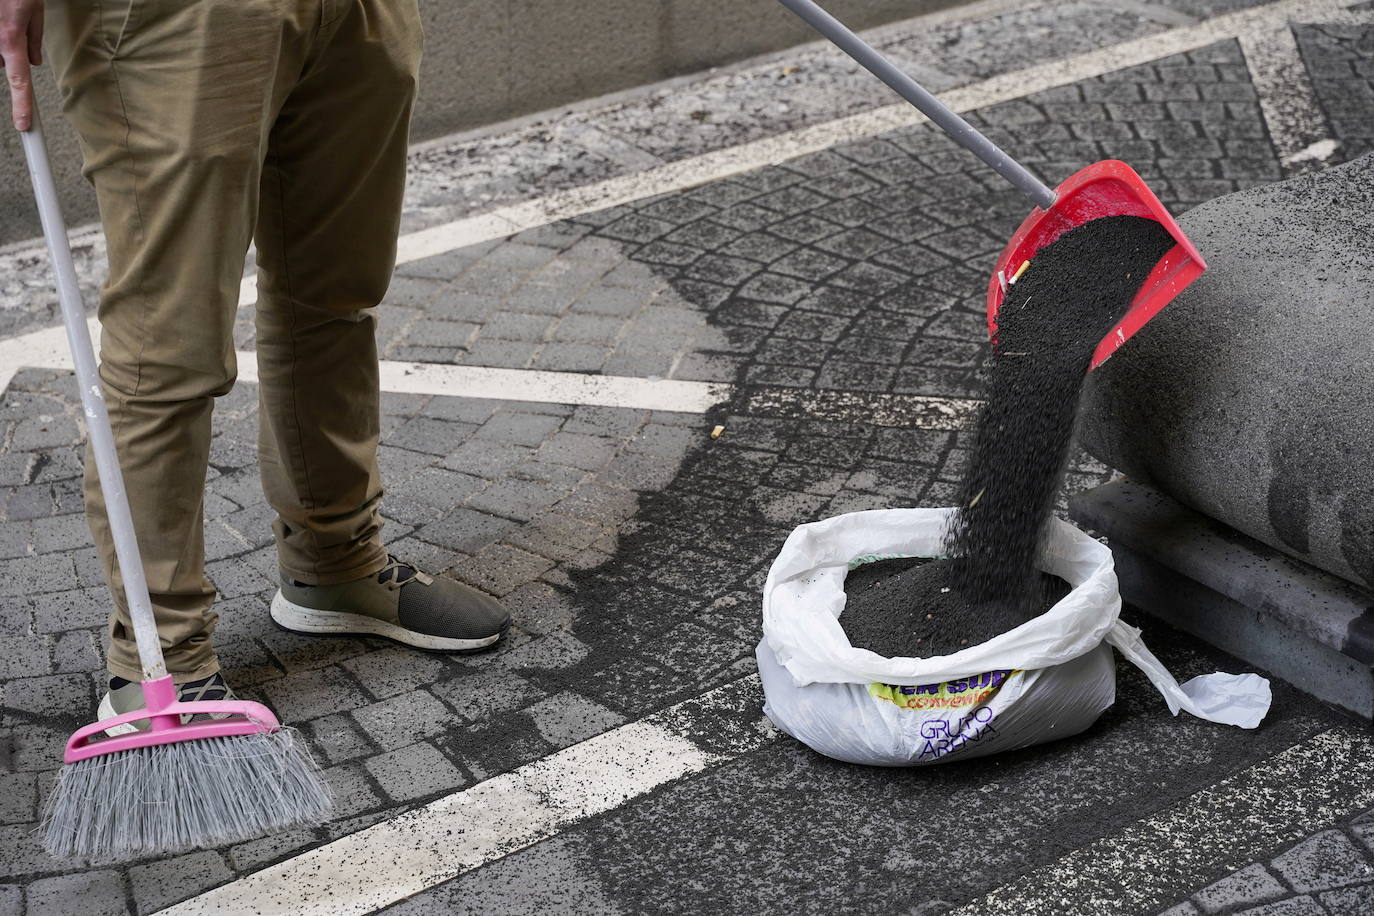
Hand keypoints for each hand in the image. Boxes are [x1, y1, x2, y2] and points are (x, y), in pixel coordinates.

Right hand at [1, 0, 42, 129]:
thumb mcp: (34, 8)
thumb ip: (33, 38)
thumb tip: (32, 63)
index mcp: (10, 37)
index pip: (20, 81)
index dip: (22, 105)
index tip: (24, 125)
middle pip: (2, 59)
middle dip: (8, 48)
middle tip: (12, 23)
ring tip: (4, 13)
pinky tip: (1, 16)